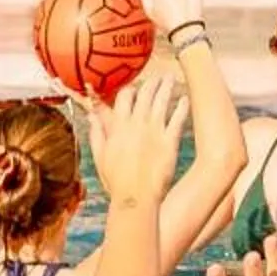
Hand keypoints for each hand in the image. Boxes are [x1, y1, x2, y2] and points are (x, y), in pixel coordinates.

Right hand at [81, 65, 189, 205]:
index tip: (135, 87)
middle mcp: (137, 124)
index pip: (124, 97)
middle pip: (145, 94)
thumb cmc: (116, 181)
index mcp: (119, 126)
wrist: (136, 198)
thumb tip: (91, 117)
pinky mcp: (170, 141)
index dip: (130, 89)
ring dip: (167, 87)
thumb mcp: (100, 157)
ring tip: (171, 80)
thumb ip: (97, 134)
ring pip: (162, 101)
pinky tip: (185, 99)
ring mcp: (155, 131)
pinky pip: (178, 118)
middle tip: (158, 77)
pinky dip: (182, 106)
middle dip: (152, 83)